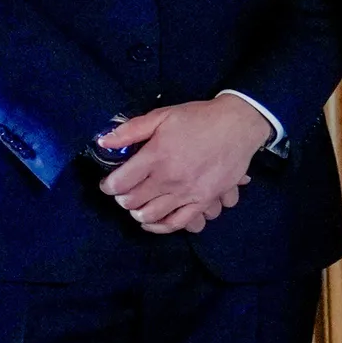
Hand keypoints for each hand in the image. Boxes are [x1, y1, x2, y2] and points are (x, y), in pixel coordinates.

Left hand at [96, 94, 272, 234]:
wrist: (238, 126)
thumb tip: (103, 142)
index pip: (120, 183)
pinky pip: (177, 223)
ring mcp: (187, 193)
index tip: (109, 183)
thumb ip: (131, 130)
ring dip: (138, 213)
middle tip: (124, 192)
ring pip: (151, 215)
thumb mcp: (162, 116)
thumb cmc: (199, 119)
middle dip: (122, 199)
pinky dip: (160, 226)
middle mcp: (169, 179)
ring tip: (137, 205)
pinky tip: (153, 221)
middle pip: (132, 201)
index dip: (108, 186)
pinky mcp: (203, 200)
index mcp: (156, 156)